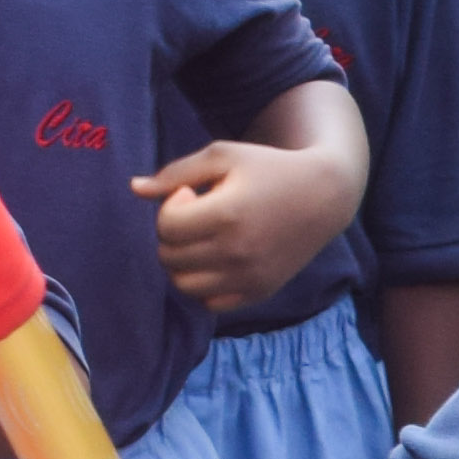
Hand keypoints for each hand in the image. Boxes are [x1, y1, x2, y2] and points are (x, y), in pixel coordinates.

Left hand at [142, 136, 356, 306]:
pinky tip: (217, 260)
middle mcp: (237, 252)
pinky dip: (204, 284)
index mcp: (227, 214)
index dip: (171, 205)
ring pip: (184, 285)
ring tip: (202, 239)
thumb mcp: (223, 156)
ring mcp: (249, 277)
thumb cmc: (269, 169)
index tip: (192, 192)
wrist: (324, 195)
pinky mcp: (259, 292)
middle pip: (169, 256)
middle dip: (174, 233)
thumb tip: (134, 188)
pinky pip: (210, 302)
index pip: (166, 226)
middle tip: (198, 214)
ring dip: (182, 262)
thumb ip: (175, 172)